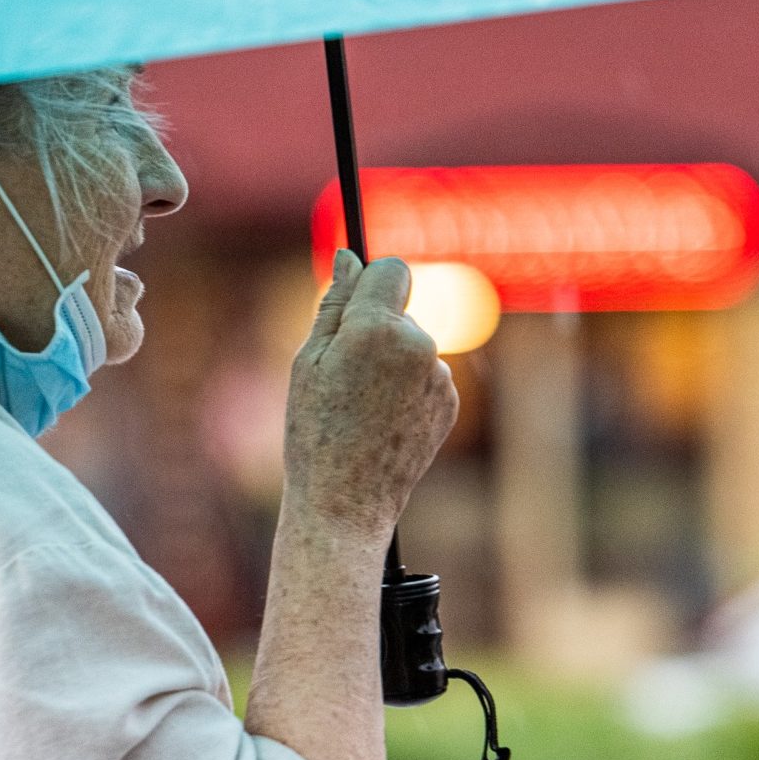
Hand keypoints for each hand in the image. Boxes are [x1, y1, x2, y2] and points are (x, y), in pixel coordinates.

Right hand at [281, 252, 459, 543]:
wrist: (346, 501)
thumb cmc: (315, 431)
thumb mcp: (308, 362)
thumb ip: (335, 305)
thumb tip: (350, 258)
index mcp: (377, 329)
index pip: (391, 270)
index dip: (371, 283)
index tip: (355, 303)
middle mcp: (418, 345)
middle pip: (399, 312)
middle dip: (376, 330)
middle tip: (343, 376)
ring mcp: (439, 376)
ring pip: (413, 346)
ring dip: (392, 363)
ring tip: (361, 406)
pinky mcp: (450, 403)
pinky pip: (425, 377)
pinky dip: (407, 390)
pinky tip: (383, 421)